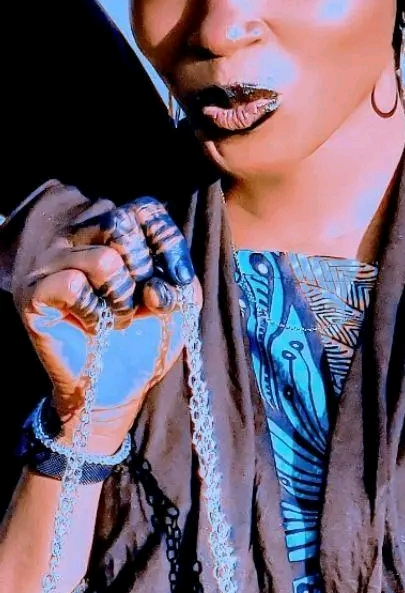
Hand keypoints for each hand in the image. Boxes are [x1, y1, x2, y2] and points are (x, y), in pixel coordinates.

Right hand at [17, 197, 201, 451]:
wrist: (123, 384)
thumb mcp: (182, 300)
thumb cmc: (148, 335)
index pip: (144, 208)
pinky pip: (72, 285)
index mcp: (115, 232)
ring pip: (101, 260)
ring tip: (116, 317)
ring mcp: (52, 262)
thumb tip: (152, 284)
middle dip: (144, 271)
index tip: (176, 279)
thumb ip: (180, 274)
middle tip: (137, 302)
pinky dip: (93, 312)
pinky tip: (91, 324)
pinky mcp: (34, 293)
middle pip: (121, 226)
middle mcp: (79, 238)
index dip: (167, 243)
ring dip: (121, 298)